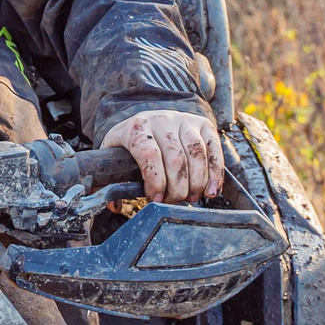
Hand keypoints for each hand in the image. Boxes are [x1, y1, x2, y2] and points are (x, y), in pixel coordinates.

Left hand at [98, 109, 223, 203]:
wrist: (149, 118)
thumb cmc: (131, 143)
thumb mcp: (113, 154)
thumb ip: (108, 180)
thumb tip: (113, 206)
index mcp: (136, 127)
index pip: (149, 154)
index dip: (155, 181)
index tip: (156, 199)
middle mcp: (162, 120)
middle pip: (175, 158)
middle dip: (177, 187)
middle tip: (174, 201)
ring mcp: (184, 120)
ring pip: (196, 153)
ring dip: (197, 181)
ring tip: (192, 197)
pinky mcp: (203, 124)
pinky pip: (214, 149)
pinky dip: (216, 172)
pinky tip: (212, 189)